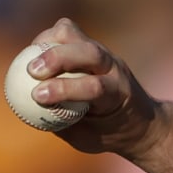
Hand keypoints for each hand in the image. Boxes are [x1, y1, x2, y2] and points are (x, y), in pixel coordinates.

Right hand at [23, 18, 166, 158]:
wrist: (143, 121)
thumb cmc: (112, 134)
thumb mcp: (91, 139)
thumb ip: (63, 125)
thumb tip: (29, 112)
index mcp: (119, 95)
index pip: (94, 86)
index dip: (64, 89)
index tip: (38, 96)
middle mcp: (115, 70)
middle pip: (89, 52)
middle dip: (57, 58)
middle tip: (31, 71)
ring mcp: (104, 54)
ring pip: (76, 35)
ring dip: (48, 42)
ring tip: (29, 61)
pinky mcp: (91, 46)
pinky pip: (67, 32)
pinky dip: (47, 38)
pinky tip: (33, 54)